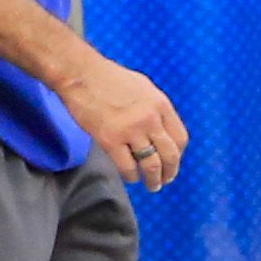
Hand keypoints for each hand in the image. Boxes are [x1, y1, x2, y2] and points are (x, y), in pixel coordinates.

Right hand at [61, 48, 186, 190]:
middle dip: (170, 172)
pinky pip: (127, 166)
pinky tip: (131, 177)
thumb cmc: (107, 77)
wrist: (80, 74)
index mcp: (160, 104)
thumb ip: (154, 107)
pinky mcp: (110, 140)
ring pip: (151, 165)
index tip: (172, 161)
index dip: (178, 154)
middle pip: (170, 155)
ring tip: (152, 186)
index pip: (180, 138)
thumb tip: (160, 127)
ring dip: (153, 179)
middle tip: (166, 179)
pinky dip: (131, 176)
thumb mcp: (142, 86)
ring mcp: (131, 130)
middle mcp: (150, 119)